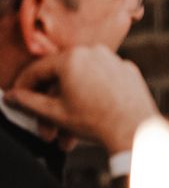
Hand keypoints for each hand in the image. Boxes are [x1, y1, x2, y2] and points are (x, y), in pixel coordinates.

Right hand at [5, 45, 158, 154]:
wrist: (136, 131)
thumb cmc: (97, 122)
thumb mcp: (55, 114)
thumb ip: (29, 102)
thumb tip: (11, 96)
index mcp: (72, 57)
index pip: (38, 70)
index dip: (23, 88)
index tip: (17, 100)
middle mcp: (94, 51)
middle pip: (62, 78)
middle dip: (52, 108)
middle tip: (47, 130)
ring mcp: (114, 60)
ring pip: (83, 82)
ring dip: (72, 107)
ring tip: (70, 135)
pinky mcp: (129, 71)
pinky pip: (103, 82)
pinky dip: (94, 97)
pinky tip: (92, 117)